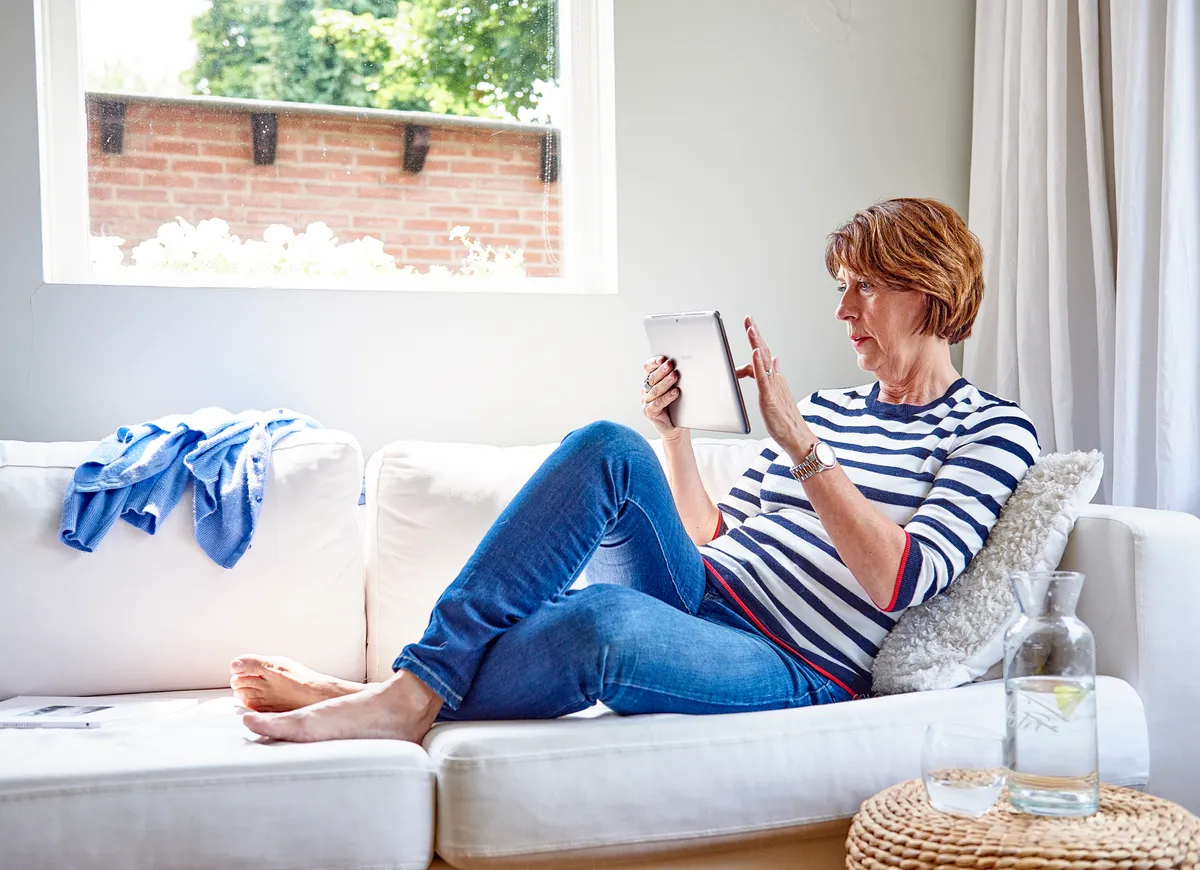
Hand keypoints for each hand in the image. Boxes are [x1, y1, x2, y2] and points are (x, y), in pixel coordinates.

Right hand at [641, 355, 685, 439]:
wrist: (676, 426)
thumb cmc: (677, 406)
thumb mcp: (676, 388)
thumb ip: (674, 377)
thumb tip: (684, 365)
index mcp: (650, 382)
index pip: (647, 368)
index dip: (653, 362)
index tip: (662, 358)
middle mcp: (646, 391)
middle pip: (651, 378)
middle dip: (661, 370)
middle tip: (670, 364)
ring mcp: (646, 402)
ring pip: (655, 390)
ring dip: (665, 382)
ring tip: (675, 376)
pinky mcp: (649, 412)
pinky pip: (658, 403)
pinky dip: (667, 397)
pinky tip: (675, 392)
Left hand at [735, 316, 813, 457]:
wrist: (797, 437)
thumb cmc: (785, 420)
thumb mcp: (776, 393)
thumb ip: (773, 376)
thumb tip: (774, 360)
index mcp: (774, 379)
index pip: (763, 355)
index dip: (756, 340)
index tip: (750, 326)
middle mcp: (775, 379)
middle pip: (764, 351)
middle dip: (756, 334)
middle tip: (749, 318)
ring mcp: (773, 387)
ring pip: (764, 361)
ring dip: (757, 343)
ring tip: (750, 328)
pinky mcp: (769, 397)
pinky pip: (763, 378)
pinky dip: (758, 364)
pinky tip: (754, 353)